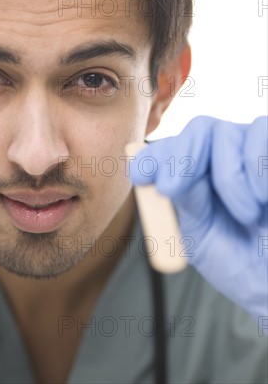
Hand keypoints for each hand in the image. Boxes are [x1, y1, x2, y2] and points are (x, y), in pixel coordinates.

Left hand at [129, 116, 267, 326]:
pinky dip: (256, 164)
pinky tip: (262, 197)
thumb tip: (163, 175)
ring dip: (226, 175)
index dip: (152, 157)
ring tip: (245, 215)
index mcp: (199, 176)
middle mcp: (226, 158)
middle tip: (170, 189)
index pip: (171, 149)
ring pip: (223, 131)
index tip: (140, 177)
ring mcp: (253, 152)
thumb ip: (185, 202)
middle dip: (178, 157)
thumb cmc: (243, 266)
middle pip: (198, 129)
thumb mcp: (201, 237)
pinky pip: (261, 130)